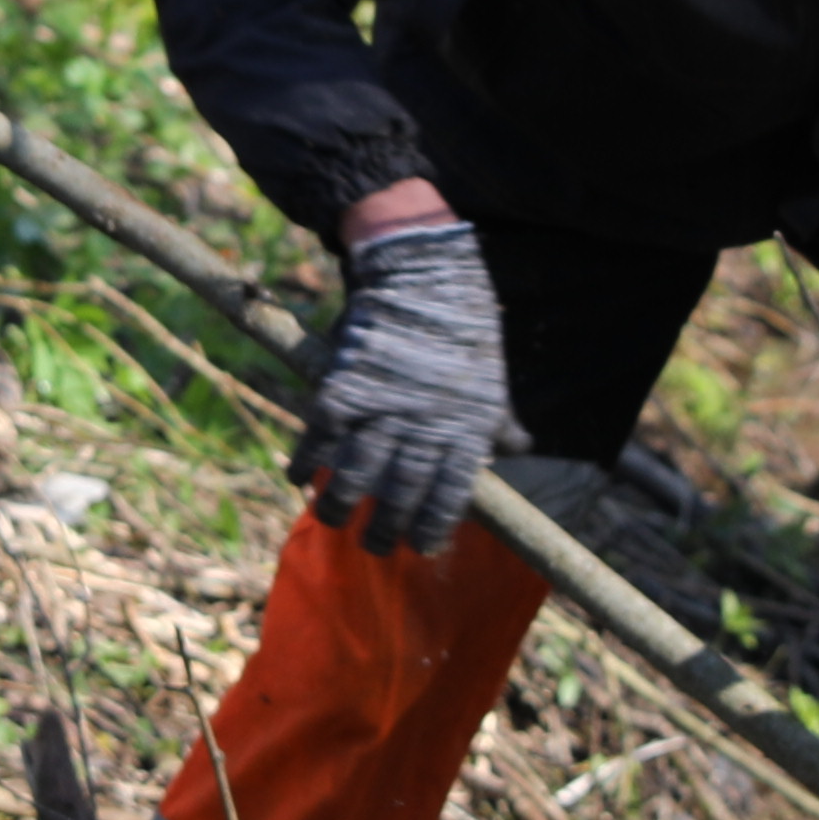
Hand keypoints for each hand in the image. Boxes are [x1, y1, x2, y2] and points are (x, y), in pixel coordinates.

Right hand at [297, 212, 508, 555]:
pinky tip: (299, 479)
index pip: (448, 498)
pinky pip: (316, 439)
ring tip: (331, 520)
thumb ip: (500, 419)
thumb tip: (519, 447)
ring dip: (337, 507)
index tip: (420, 547)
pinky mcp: (341, 390)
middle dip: (382, 532)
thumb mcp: (493, 377)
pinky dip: (303, 463)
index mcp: (464, 430)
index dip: (431, 529)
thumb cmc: (465, 326)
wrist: (422, 272)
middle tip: (373, 547)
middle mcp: (421, 429)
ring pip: (352, 477)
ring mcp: (380, 411)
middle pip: (398, 498)